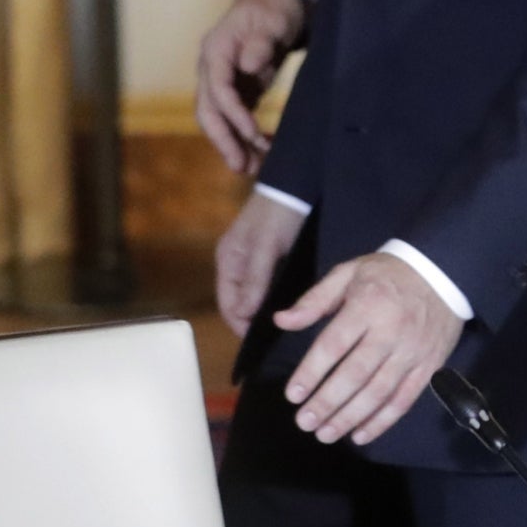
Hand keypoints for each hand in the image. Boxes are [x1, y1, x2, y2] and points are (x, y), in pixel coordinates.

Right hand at [195, 0, 307, 171]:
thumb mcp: (273, 20)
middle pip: (209, 111)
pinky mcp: (238, 86)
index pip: (218, 90)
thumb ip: (261, 42)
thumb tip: (248, 66)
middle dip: (224, 140)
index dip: (233, 114)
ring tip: (251, 168)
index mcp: (216, 51)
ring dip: (233, 143)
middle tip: (241, 166)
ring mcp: (222, 78)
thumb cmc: (275, 7)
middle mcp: (212, 67)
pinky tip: (260, 151)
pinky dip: (244, 134)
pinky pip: (235, 115)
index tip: (252, 133)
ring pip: (219, 118)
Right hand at [213, 192, 305, 336]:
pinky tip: (292, 304)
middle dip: (253, 320)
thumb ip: (256, 279)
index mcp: (228, 261)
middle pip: (240, 301)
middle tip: (276, 339)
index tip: (259, 343)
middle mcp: (237, 263)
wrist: (298, 183)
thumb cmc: (279, 214)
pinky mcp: (272, 255)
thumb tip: (245, 313)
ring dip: (265, 309)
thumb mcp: (267, 246)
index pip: (228, 304)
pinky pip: (269, 283)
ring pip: (255, 294)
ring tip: (286, 326)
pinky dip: (276, 295)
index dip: (240, 324)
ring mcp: (254, 259)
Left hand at [275, 252, 464, 445]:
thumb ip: (314, 299)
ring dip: (350, 417)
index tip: (293, 395)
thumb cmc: (388, 274)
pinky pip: (405, 399)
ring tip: (325, 434)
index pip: (334, 345)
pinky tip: (361, 434)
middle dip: (327, 403)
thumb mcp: (349, 273)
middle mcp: (391, 331)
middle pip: (355, 375)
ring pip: (379, 392)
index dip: (311, 373)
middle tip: (304, 422)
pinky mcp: (429, 365)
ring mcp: (413, 351)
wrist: (445, 271)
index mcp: (367, 306)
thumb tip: (281, 321)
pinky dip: (382, 421)